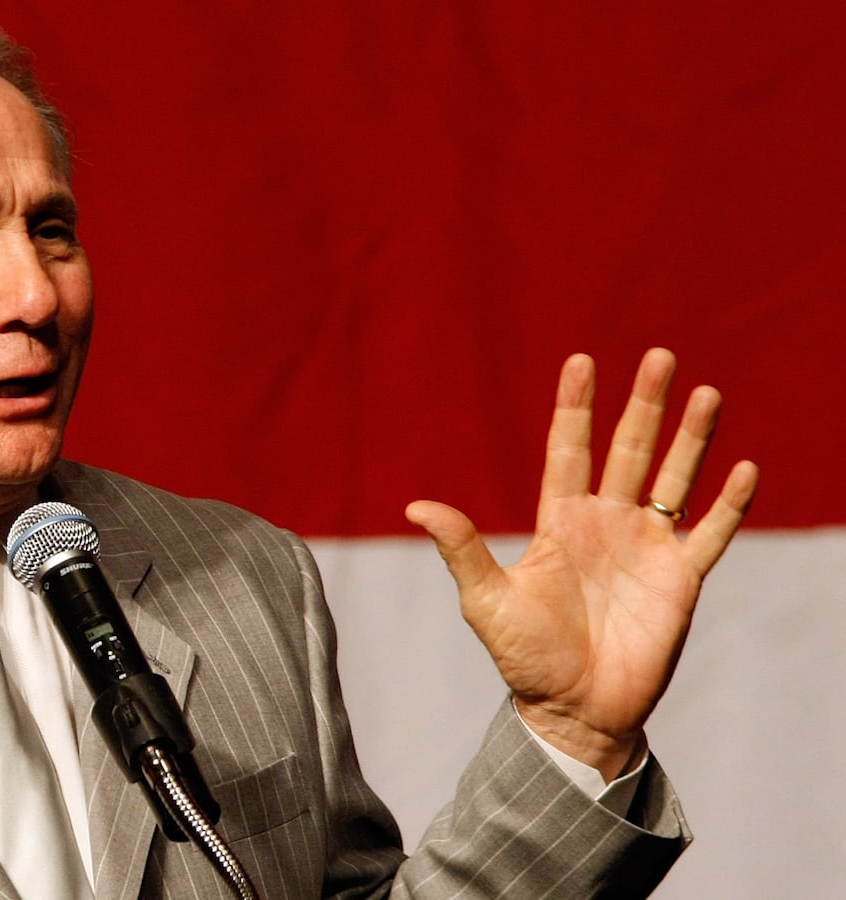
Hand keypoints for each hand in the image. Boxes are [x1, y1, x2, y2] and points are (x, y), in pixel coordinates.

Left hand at [405, 349, 758, 777]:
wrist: (574, 711)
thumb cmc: (525, 658)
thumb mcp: (486, 601)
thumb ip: (461, 549)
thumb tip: (416, 506)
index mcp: (560, 522)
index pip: (569, 449)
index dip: (575, 406)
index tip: (582, 360)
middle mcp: (607, 524)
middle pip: (630, 450)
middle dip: (644, 405)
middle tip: (660, 356)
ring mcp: (646, 549)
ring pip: (675, 479)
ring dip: (692, 440)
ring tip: (706, 393)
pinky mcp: (680, 581)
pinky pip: (709, 534)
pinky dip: (727, 504)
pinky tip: (742, 470)